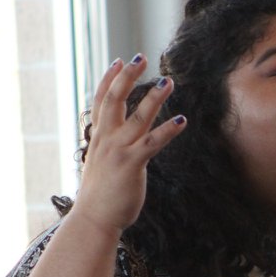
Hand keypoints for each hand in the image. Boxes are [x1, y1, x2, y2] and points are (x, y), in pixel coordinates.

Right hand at [72, 55, 185, 234]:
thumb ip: (107, 149)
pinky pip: (152, 142)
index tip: (120, 61)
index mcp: (98, 138)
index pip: (101, 101)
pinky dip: (168, 130)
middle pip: (115, 99)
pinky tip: (182, 120)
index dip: (109, 79)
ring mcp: (118, 150)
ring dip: (154, 98)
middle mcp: (106, 139)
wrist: (94, 219)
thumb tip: (112, 142)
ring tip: (168, 81)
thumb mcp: (99, 165)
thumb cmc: (100, 196)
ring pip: (137, 117)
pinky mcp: (132, 164)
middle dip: (127, 76)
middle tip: (140, 57)